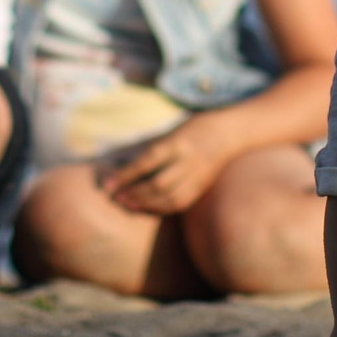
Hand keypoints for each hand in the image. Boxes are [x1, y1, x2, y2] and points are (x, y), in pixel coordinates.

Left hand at [96, 115, 236, 214]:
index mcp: (178, 142)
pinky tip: (147, 207)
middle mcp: (188, 161)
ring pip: (169, 198)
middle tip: (115, 196)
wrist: (229, 132)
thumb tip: (123, 169)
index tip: (107, 185)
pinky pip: (180, 203)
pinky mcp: (202, 187)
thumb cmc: (193, 129)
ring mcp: (198, 176)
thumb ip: (152, 150)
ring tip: (127, 203)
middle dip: (134, 193)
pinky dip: (161, 208)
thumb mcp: (172, 133)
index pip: (147, 161)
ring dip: (145, 203)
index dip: (125, 175)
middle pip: (158, 184)